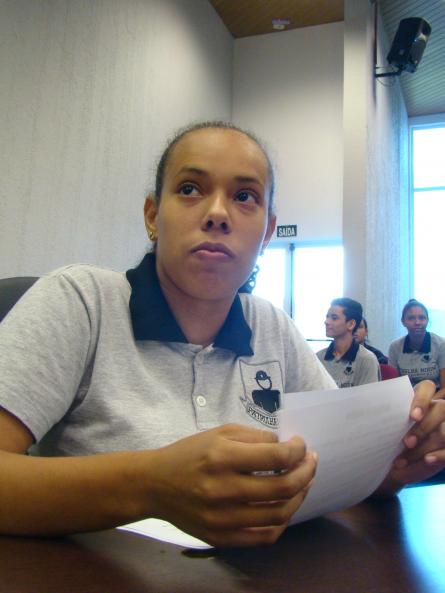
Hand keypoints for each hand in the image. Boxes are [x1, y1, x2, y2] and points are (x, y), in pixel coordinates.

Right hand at [145, 424, 315, 546]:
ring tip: (304, 482)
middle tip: (311, 461)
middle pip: (283, 487)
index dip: (297, 449)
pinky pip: (264, 537)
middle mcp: (223, 489)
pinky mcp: (220, 538)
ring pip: (279, 514)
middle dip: (306, 471)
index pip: (276, 456)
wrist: (154, 485)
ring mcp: (222, 518)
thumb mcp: (219, 433)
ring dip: (300, 496)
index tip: (301, 444)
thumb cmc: (189, 453)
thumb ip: (255, 437)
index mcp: (222, 457)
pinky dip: (282, 522)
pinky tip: (286, 506)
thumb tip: (287, 446)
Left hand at [377, 380, 444, 495]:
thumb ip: (384, 419)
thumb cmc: (388, 438)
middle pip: (441, 409)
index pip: (427, 388)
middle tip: (406, 443)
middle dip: (423, 428)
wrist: (392, 463)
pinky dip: (440, 456)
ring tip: (405, 460)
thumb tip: (368, 414)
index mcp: (419, 400)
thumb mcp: (384, 427)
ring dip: (425, 446)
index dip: (422, 400)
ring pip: (444, 432)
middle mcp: (436, 410)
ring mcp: (444, 428)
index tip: (413, 416)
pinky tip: (427, 460)